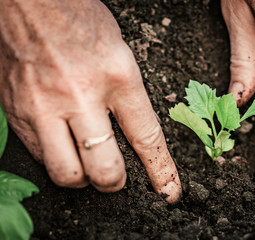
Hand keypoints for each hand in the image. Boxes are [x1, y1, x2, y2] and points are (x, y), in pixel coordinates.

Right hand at [0, 0, 180, 202]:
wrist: (28, 2)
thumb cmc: (80, 22)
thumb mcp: (121, 55)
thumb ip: (129, 100)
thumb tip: (135, 140)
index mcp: (117, 77)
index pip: (146, 139)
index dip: (161, 171)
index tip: (168, 191)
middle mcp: (80, 95)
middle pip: (104, 169)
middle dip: (115, 183)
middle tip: (116, 178)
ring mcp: (43, 105)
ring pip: (67, 174)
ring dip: (83, 178)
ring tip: (88, 165)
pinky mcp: (17, 112)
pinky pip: (39, 156)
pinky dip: (57, 159)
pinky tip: (63, 144)